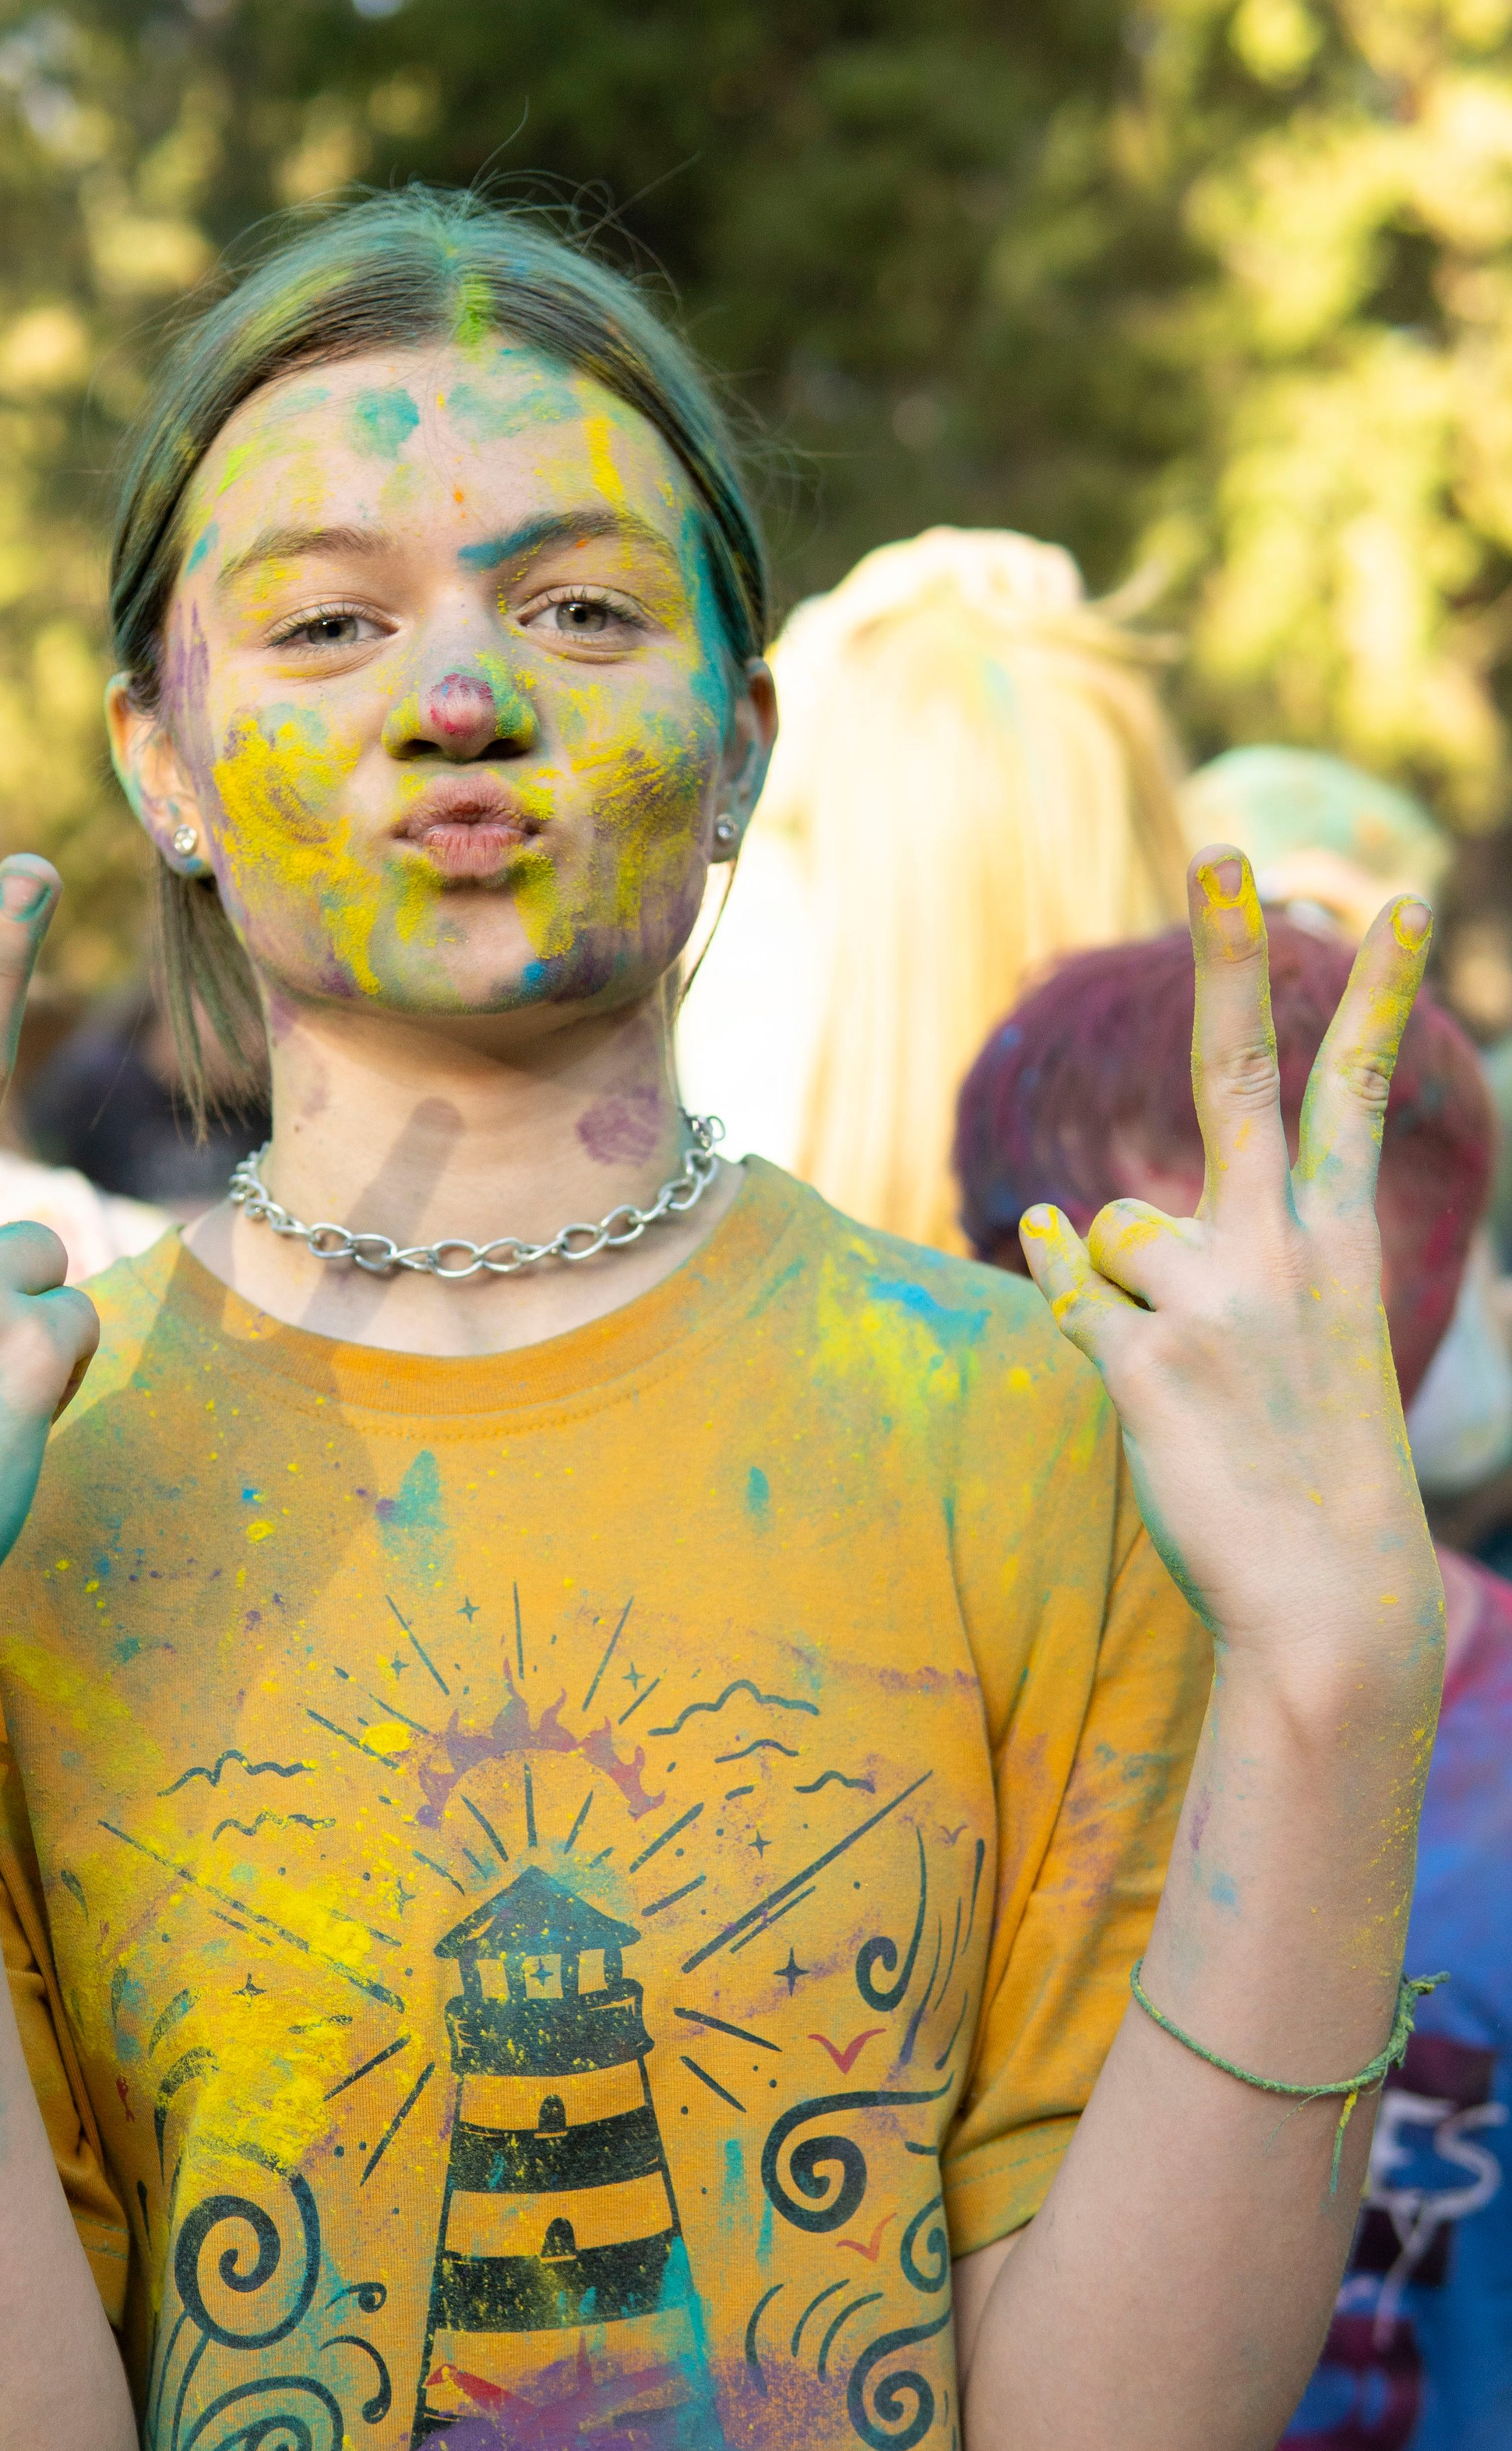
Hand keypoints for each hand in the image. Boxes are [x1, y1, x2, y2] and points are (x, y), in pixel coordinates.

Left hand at [1020, 847, 1440, 1681]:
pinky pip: (1066, 1292)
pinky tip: (1142, 1381)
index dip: (1371, 994)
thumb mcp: (1299, 1344)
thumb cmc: (1309, 1469)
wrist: (1330, 1598)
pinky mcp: (1143, 1361)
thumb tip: (1057, 1212)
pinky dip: (1078, 1315)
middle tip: (1222, 852)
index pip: (1353, 1092)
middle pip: (1241, 1073)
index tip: (1392, 903)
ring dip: (1122, 1289)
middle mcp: (1280, 1250)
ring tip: (1191, 1376)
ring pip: (1112, 1229)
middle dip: (1232, 957)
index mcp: (1336, 1243)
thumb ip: (1202, 1265)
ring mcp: (1212, 1300)